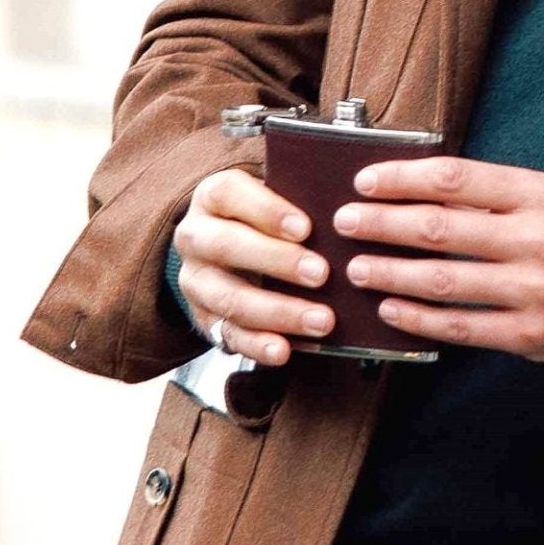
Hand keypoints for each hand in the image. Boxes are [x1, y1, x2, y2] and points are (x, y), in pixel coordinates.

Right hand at [172, 167, 334, 365]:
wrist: (228, 250)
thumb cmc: (267, 217)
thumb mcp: (276, 195)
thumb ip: (301, 196)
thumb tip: (348, 209)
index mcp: (212, 196)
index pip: (229, 194)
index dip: (267, 210)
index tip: (306, 228)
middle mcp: (195, 236)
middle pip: (226, 245)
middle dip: (276, 261)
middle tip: (322, 274)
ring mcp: (196, 281)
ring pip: (229, 297)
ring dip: (277, 311)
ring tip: (322, 320)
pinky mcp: (203, 318)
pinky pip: (227, 335)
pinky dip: (257, 345)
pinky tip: (284, 350)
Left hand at [332, 157, 543, 370]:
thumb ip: (491, 196)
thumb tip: (414, 189)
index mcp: (540, 194)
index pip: (455, 179)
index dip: (402, 179)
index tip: (364, 181)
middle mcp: (540, 239)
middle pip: (441, 228)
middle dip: (382, 224)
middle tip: (344, 221)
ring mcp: (536, 290)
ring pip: (444, 281)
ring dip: (390, 273)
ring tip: (356, 267)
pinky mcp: (532, 334)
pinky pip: (461, 326)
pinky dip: (418, 317)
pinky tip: (391, 308)